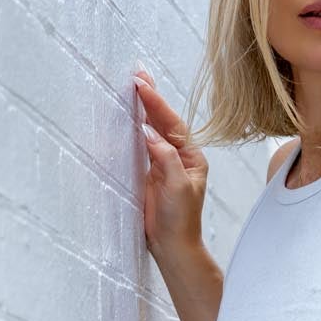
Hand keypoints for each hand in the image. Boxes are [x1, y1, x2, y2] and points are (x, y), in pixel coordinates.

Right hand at [134, 68, 207, 258]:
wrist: (173, 246)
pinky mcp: (150, 174)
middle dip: (150, 98)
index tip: (141, 85)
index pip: (172, 123)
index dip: (156, 103)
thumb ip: (165, 157)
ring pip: (152, 130)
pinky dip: (134, 129)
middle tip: (137, 74)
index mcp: (191, 157)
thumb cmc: (181, 220)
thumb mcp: (178, 186)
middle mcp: (179, 157)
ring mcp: (164, 164)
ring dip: (142, 109)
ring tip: (134, 86)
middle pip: (163, 121)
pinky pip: (141, 146)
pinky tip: (128, 117)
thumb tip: (149, 132)